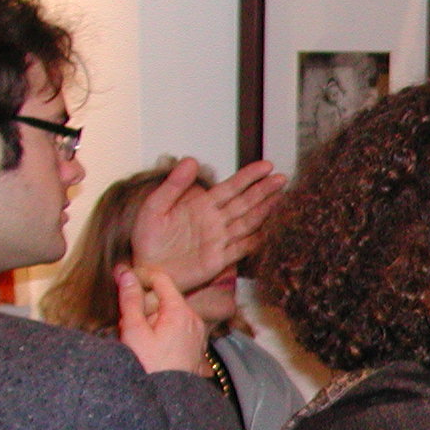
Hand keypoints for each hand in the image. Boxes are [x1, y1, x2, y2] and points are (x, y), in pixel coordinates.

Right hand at [116, 265, 208, 376]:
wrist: (168, 400)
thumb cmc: (151, 369)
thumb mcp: (133, 332)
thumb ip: (130, 301)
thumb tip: (127, 274)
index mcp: (180, 312)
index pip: (162, 279)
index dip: (141, 274)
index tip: (122, 277)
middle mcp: (194, 319)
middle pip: (165, 298)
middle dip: (143, 304)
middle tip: (126, 322)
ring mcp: (197, 334)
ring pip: (169, 314)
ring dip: (150, 320)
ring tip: (136, 340)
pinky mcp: (194, 346)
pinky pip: (175, 329)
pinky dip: (159, 331)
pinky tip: (148, 349)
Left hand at [129, 157, 284, 293]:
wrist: (145, 269)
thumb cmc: (147, 239)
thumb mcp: (155, 206)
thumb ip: (173, 185)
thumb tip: (190, 160)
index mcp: (201, 205)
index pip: (230, 187)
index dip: (249, 177)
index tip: (266, 166)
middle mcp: (215, 221)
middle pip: (245, 203)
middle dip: (264, 190)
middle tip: (282, 179)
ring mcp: (220, 240)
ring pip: (249, 222)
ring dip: (266, 211)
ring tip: (283, 199)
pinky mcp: (220, 260)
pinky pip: (244, 248)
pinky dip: (259, 240)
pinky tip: (273, 232)